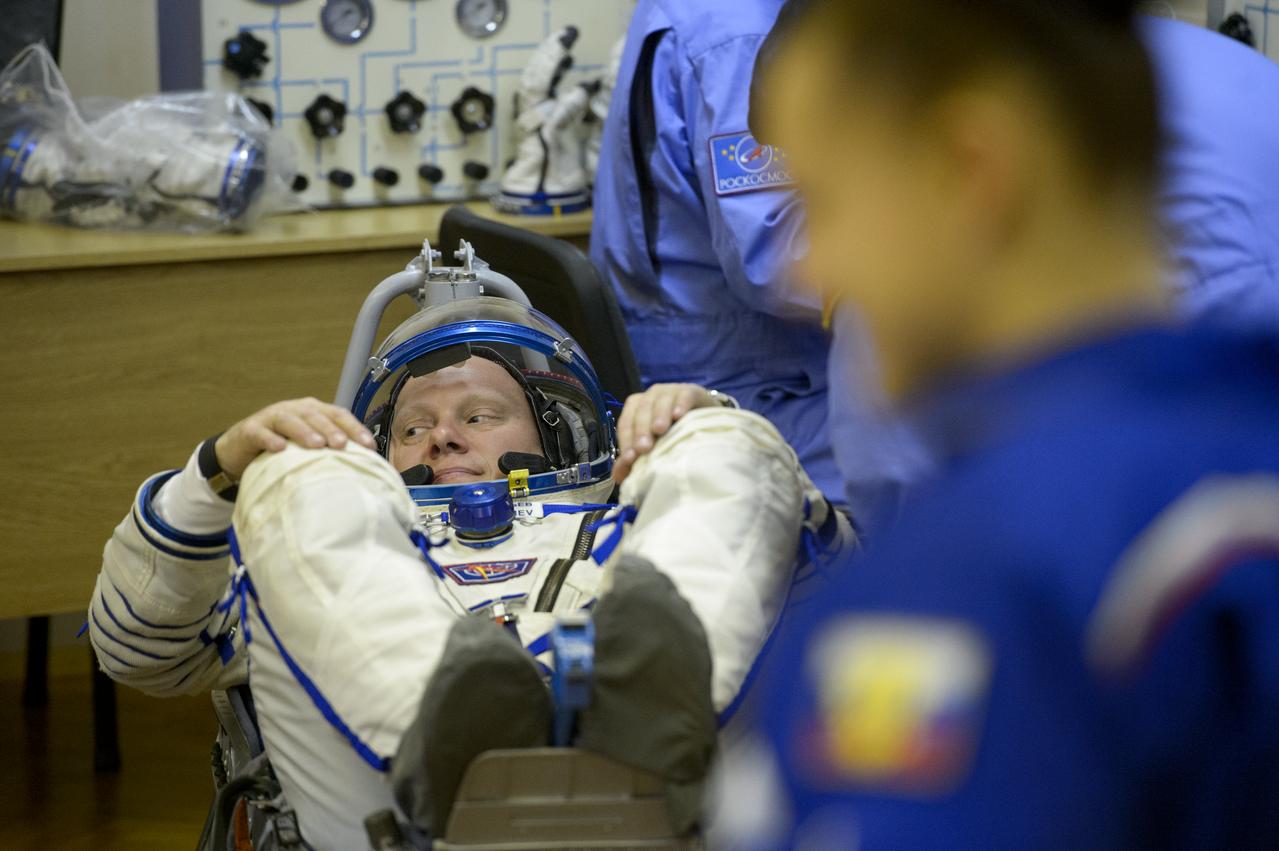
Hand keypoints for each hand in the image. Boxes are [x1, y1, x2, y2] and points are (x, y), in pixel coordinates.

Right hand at [214, 397, 374, 479]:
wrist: (240, 450)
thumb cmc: (282, 450)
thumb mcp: (308, 448)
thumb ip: (330, 452)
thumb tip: (364, 468)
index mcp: (313, 411)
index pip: (338, 415)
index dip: (354, 428)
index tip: (369, 446)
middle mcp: (294, 409)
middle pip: (315, 415)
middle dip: (331, 429)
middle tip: (342, 445)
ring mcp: (271, 417)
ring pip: (289, 419)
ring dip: (304, 431)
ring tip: (317, 445)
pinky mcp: (250, 430)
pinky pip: (261, 433)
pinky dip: (270, 439)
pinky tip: (280, 449)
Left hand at [612, 383, 717, 483]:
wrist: (703, 418)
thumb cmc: (673, 433)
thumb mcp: (654, 446)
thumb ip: (635, 459)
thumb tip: (618, 476)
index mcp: (636, 409)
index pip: (626, 423)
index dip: (626, 440)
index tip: (630, 459)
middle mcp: (650, 397)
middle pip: (641, 411)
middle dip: (641, 430)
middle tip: (644, 448)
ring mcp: (670, 391)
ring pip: (660, 401)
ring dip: (659, 415)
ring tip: (660, 430)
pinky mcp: (691, 390)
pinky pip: (684, 395)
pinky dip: (680, 404)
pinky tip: (679, 415)